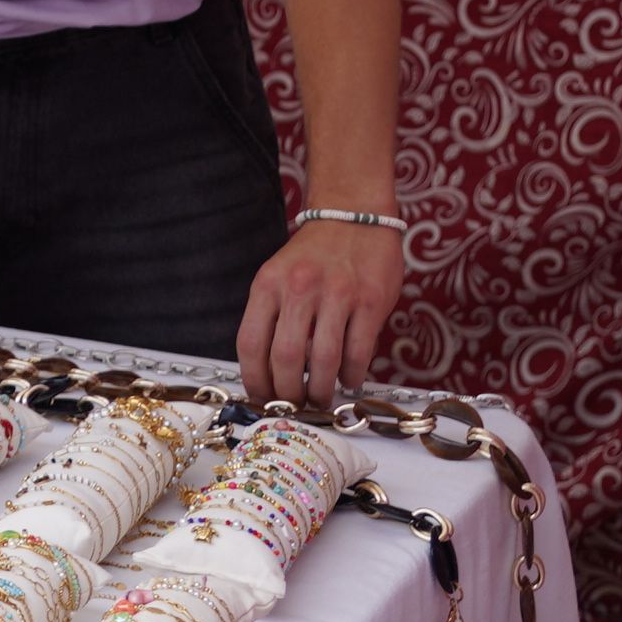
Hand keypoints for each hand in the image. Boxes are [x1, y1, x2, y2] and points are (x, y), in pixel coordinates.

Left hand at [236, 220, 403, 407]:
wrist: (355, 216)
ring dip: (320, 389)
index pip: (249, 342)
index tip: (261, 398)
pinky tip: (349, 380)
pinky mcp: (371, 302)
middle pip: (284, 358)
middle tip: (295, 405)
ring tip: (321, 398)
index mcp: (268, 284)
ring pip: (322, 360)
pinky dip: (351, 375)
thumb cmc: (314, 255)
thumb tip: (268, 371)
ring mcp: (337, 295)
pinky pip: (357, 352)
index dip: (254, 379)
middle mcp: (299, 289)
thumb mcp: (279, 275)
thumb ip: (272, 314)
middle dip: (288, 393)